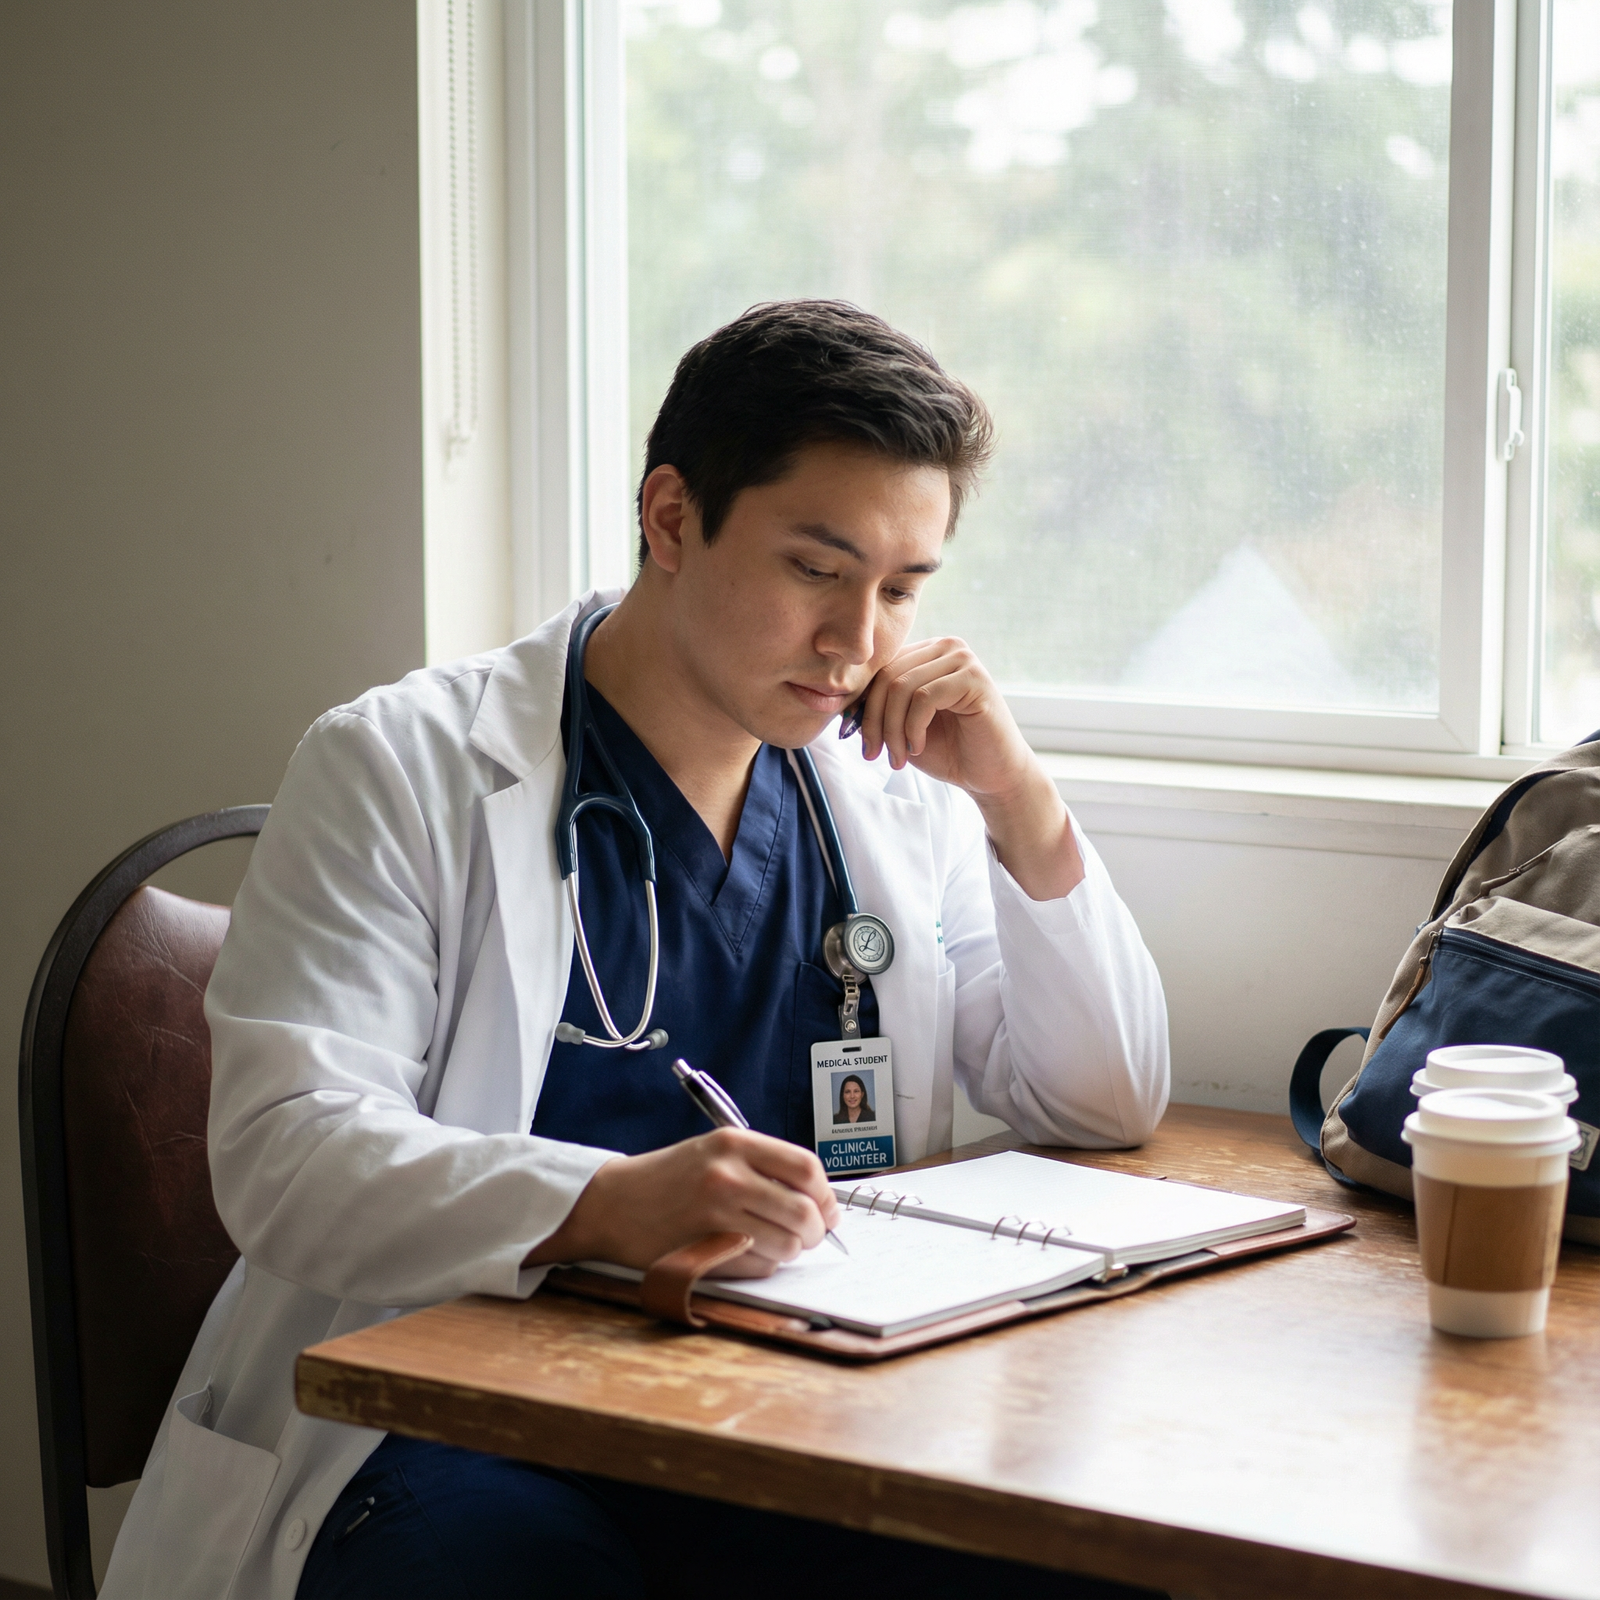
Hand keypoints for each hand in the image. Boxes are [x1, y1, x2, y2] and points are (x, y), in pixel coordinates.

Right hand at [524, 1128, 840, 1278]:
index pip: (806, 1168)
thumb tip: (819, 1198)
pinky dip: (763, 1265)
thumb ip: (765, 1166)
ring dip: (789, 1250)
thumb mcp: (716, 1151)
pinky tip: (744, 1252)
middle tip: (808, 1234)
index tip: (826, 1207)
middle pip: (804, 1212)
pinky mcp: (705, 1251)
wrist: (612, 1204)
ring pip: (787, 1244)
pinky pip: (760, 1267)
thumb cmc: (670, 1178)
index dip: (825, 1194)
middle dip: (815, 1230)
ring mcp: (716, 1216)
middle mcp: (727, 1176)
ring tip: (771, 1243)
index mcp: (734, 1144)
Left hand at [857, 637, 1084, 900]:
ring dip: (893, 730)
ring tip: (898, 758)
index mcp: (926, 653)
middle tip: (876, 755)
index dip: (863, 708)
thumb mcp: (901, 726)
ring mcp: (962, 659)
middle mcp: (945, 647)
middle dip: (875, 721)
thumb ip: (877, 707)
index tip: (863, 746)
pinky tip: (918, 747)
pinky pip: (925, 697)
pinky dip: (913, 728)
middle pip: (887, 676)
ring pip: (902, 687)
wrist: (991, 776)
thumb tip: (838, 699)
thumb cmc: (947, 750)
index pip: (880, 670)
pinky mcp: (975, 678)